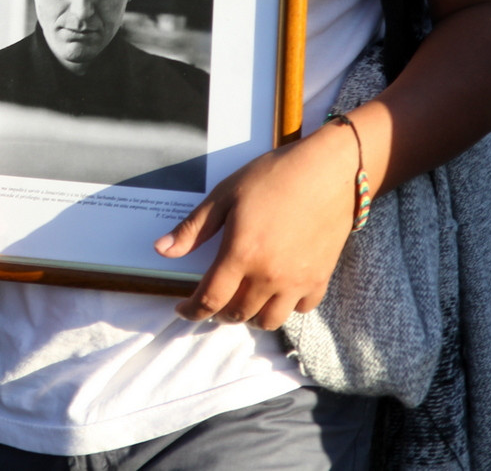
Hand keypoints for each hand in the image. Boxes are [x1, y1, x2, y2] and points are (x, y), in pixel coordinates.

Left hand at [155, 122, 359, 329]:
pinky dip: (285, 307)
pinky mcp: (320, 278)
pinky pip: (300, 309)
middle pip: (237, 314)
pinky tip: (278, 290)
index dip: (191, 310)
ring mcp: (297, 281)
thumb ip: (193, 228)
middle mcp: (268, 276)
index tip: (183, 309)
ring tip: (244, 300)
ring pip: (269, 321)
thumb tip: (162, 250)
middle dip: (219, 313)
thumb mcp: (225, 195)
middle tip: (213, 301)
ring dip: (250, 316)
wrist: (328, 170)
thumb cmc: (274, 175)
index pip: (209, 300)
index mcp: (241, 254)